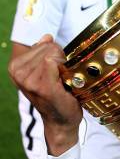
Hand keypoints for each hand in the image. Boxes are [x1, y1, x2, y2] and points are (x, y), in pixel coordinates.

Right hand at [9, 35, 81, 154]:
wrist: (62, 121)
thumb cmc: (57, 95)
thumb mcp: (45, 71)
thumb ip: (43, 53)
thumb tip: (47, 36)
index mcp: (15, 66)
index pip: (43, 43)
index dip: (55, 54)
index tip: (55, 71)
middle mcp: (18, 72)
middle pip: (50, 46)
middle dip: (60, 59)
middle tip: (60, 78)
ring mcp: (29, 79)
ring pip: (54, 53)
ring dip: (64, 67)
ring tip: (61, 82)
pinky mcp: (42, 86)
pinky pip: (55, 62)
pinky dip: (65, 71)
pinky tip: (64, 84)